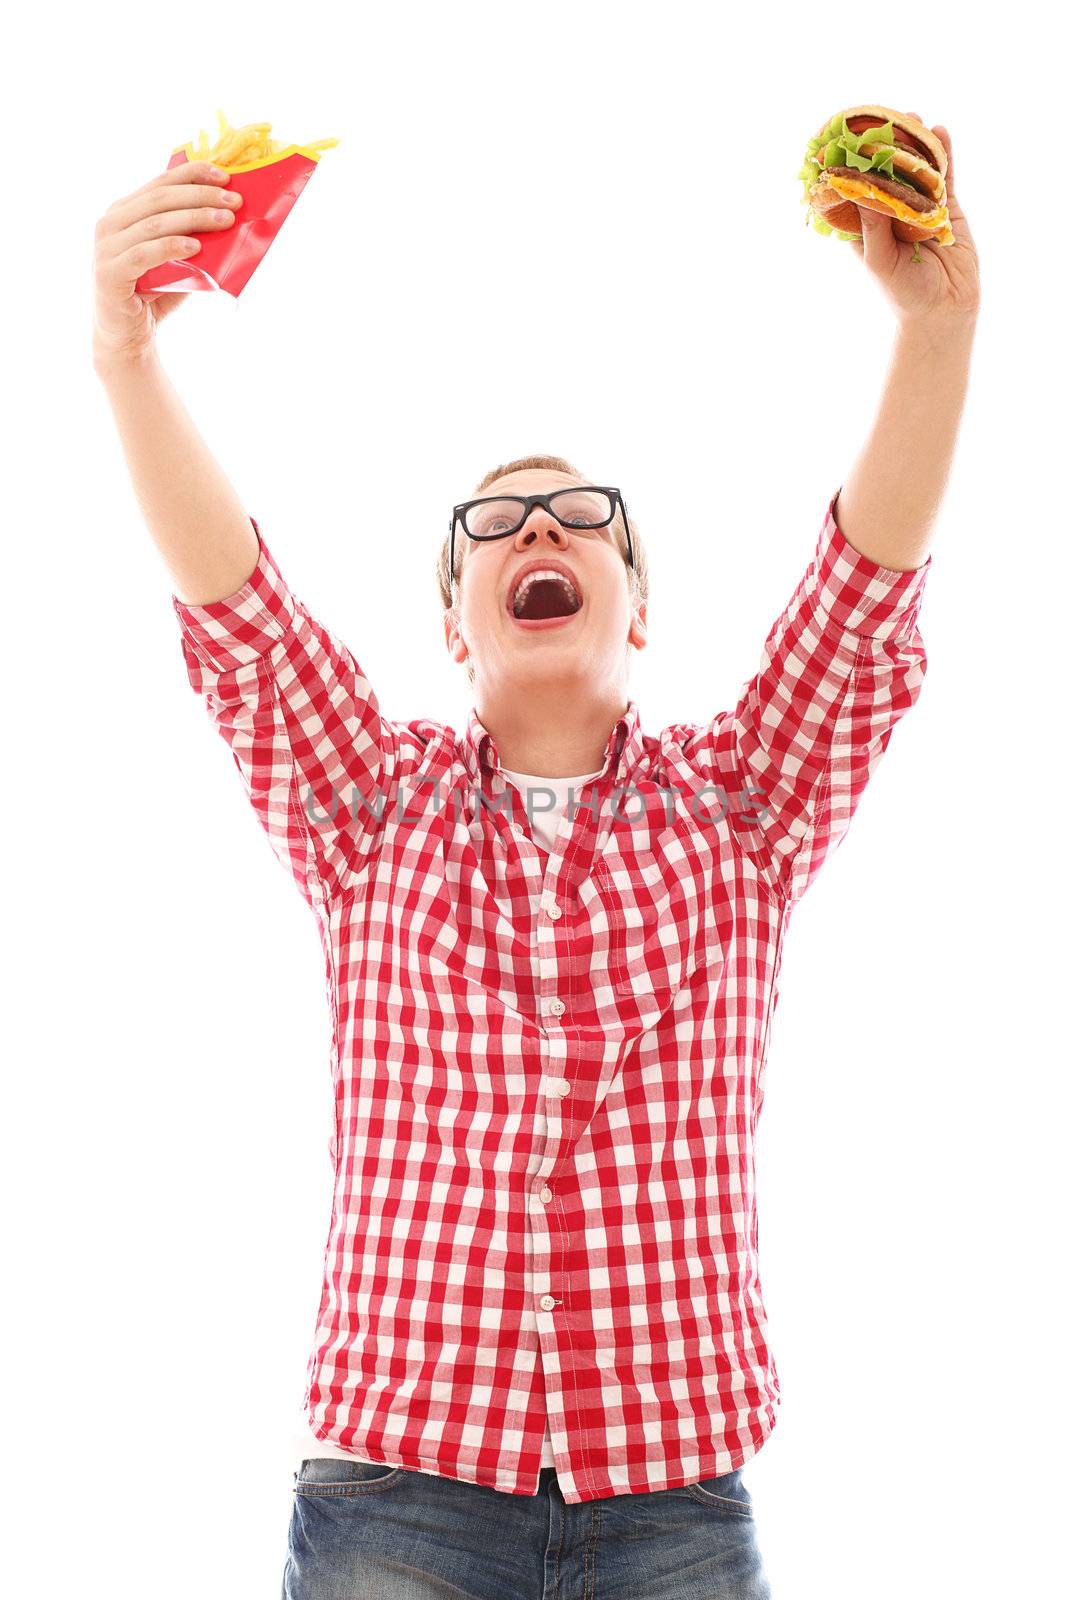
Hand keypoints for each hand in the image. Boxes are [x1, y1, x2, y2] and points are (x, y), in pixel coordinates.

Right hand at [92, 160, 243, 365]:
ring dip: (194, 219)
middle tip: (234, 201)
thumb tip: (229, 217)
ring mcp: (106, 248)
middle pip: (160, 199)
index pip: (160, 183)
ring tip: (225, 221)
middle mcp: (110, 223)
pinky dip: (170, 247)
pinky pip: (143, 255)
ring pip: (154, 224)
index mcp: (124, 211)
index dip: (192, 174)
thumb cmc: (154, 295)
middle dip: (200, 196)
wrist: (128, 336)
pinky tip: (195, 246)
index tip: (225, 175)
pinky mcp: (109, 274)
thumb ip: (190, 236)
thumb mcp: (176, 259)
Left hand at [849, 118, 979, 333]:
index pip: (853, 189)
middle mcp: (890, 212)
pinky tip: (940, 131)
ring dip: (915, 144)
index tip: (841, 137)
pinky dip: (944, 154)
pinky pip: (944, 177)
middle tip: (882, 119)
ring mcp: (919, 207)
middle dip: (885, 146)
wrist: (943, 310)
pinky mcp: (945, 208)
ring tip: (912, 118)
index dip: (848, 165)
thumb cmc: (902, 292)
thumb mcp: (880, 259)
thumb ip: (873, 224)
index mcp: (865, 226)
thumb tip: (860, 185)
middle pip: (887, 172)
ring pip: (916, 169)